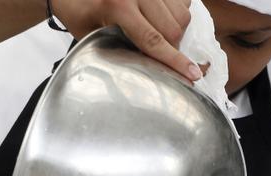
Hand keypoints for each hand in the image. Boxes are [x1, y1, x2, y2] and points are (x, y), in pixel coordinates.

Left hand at [50, 0, 200, 81]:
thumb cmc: (78, 13)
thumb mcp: (90, 36)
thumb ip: (117, 48)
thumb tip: (149, 66)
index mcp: (119, 7)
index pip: (154, 41)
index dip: (175, 60)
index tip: (192, 74)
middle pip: (173, 28)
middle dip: (174, 49)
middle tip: (163, 60)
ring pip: (181, 14)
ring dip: (177, 32)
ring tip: (161, 39)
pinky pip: (180, 1)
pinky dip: (177, 14)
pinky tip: (161, 21)